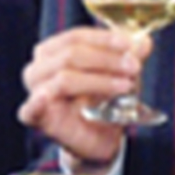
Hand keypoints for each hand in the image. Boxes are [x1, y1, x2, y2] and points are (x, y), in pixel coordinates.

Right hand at [18, 27, 152, 166]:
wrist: (100, 137)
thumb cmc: (103, 100)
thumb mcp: (121, 74)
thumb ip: (129, 57)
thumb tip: (143, 41)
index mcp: (54, 50)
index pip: (75, 37)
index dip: (103, 39)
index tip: (129, 44)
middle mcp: (40, 67)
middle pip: (70, 55)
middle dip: (106, 59)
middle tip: (133, 66)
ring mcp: (36, 92)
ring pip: (64, 78)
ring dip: (98, 80)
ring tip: (125, 85)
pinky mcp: (36, 117)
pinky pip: (31, 109)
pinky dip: (36, 103)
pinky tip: (43, 98)